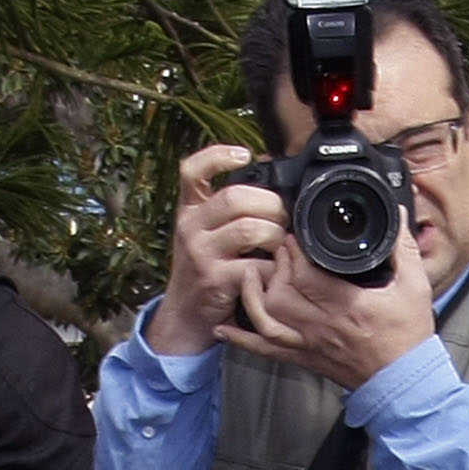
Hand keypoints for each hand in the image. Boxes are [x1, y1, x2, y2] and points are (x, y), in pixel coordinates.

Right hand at [144, 145, 286, 355]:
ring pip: (250, 229)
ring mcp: (201, 254)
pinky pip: (256, 266)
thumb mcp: (204, 232)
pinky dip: (273, 268)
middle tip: (283, 216)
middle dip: (270, 204)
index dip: (218, 156)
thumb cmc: (204, 268)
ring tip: (279, 243)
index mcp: (188, 210)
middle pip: (235, 197)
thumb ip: (226, 207)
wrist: (185, 315)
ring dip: (275, 234)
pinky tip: (274, 271)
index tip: (244, 154)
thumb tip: (267, 169)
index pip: (191, 171)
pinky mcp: (215, 280)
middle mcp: (189, 227)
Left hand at [218, 220, 436, 390]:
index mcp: (346, 305)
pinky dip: (242, 339)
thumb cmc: (408, 338)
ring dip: (251, 295)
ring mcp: (309, 344)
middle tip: (277, 251)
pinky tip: (226, 327)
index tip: (293, 236)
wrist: (403, 382)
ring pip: (266, 319)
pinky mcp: (304, 358)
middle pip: (279, 293)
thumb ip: (403, 248)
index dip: (292, 252)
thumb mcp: (414, 286)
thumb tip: (395, 215)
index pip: (305, 274)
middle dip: (273, 266)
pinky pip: (266, 350)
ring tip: (250, 274)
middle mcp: (321, 326)